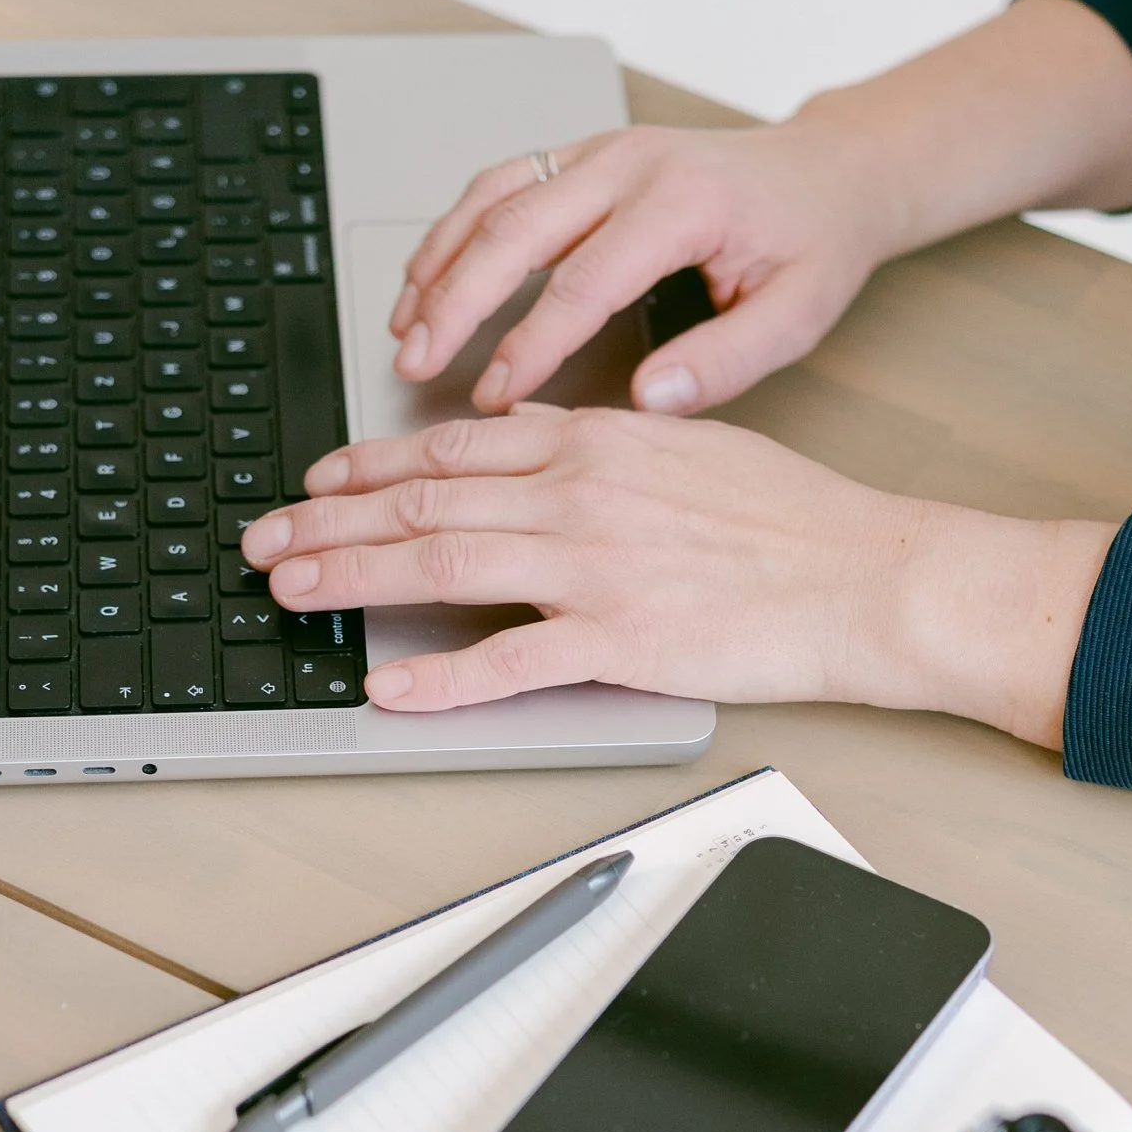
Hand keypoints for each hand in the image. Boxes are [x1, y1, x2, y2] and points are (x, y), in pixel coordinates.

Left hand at [242, 407, 1114, 743]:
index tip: (318, 480)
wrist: (867, 575)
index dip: (369, 465)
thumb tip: (536, 448)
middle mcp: (581, 495)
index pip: (454, 447)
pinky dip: (442, 676)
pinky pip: (511, 660)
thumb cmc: (795, 523)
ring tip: (290, 593)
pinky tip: (391, 686)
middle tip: (263, 541)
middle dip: (327, 520)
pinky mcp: (622, 640)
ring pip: (444, 561)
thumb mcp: (690, 450)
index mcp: (596, 445)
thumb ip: (604, 450)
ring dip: (354, 577)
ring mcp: (596, 568)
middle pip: (424, 499)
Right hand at [389, 119, 894, 418]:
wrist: (827, 172)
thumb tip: (648, 403)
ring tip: (404, 326)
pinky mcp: (585, 155)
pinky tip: (428, 277)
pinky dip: (455, 229)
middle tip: (416, 360)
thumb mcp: (795, 315)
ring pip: (496, 197)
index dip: (529, 344)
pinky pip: (503, 183)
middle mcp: (632, 163)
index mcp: (681, 202)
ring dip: (440, 261)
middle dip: (455, 299)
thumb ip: (724, 362)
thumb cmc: (812, 242)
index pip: (582, 282)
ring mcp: (602, 150)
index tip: (495, 397)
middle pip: (515, 227)